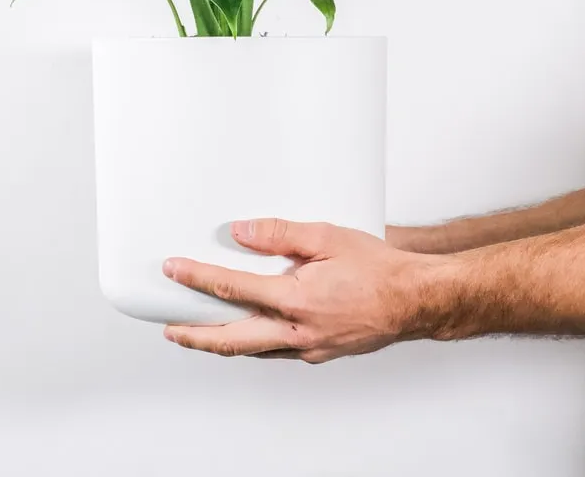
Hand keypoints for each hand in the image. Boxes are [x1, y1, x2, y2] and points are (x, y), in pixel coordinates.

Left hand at [163, 218, 446, 362]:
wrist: (415, 300)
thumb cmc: (378, 268)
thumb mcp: (328, 237)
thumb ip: (281, 234)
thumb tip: (242, 233)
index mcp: (296, 300)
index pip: (233, 288)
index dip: (197, 278)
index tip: (173, 270)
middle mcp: (298, 331)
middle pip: (232, 338)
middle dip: (196, 334)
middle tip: (169, 327)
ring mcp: (308, 346)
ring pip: (253, 350)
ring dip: (220, 343)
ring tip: (196, 334)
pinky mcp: (319, 352)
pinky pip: (275, 351)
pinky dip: (252, 344)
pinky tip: (246, 334)